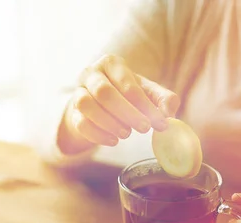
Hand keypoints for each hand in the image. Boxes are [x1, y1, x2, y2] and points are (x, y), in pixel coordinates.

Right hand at [58, 54, 179, 152]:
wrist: (103, 107)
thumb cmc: (129, 96)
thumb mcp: (149, 93)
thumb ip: (164, 100)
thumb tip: (168, 115)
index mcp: (111, 63)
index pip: (127, 84)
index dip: (144, 105)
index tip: (160, 123)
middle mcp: (91, 74)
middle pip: (104, 92)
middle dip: (127, 113)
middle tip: (144, 129)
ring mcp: (78, 92)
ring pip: (87, 105)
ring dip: (109, 123)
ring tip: (126, 134)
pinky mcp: (72, 113)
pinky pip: (81, 123)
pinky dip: (98, 135)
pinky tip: (114, 141)